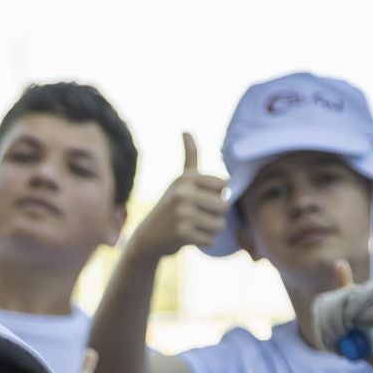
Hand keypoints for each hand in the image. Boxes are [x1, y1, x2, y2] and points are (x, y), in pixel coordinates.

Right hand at [126, 133, 229, 259]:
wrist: (148, 238)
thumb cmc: (170, 207)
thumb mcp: (180, 181)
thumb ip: (190, 157)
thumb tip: (186, 131)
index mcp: (186, 178)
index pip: (224, 185)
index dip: (216, 196)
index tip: (199, 200)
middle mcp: (183, 193)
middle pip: (224, 206)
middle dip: (214, 216)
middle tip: (195, 217)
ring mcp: (181, 213)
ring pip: (219, 225)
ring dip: (209, 230)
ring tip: (191, 227)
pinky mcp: (181, 233)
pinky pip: (209, 240)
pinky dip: (202, 242)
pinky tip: (187, 238)